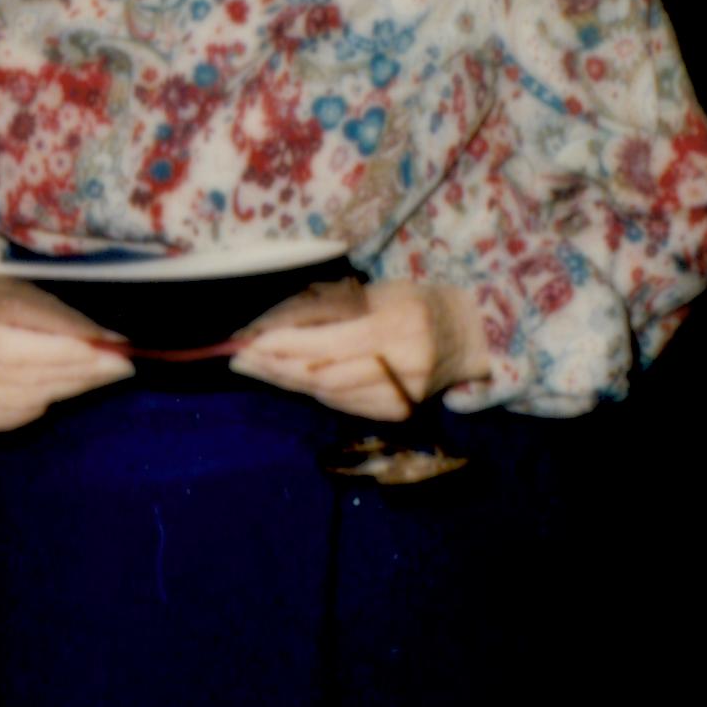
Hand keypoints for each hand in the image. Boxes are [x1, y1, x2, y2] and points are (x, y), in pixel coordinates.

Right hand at [0, 275, 135, 433]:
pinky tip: (64, 385)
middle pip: (28, 376)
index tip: (110, 348)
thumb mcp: (13, 292)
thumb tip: (105, 339)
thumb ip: (53, 317)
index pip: (17, 346)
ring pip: (31, 398)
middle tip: (123, 364)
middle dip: (82, 370)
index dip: (65, 349)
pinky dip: (49, 400)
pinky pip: (22, 413)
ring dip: (74, 386)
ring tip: (106, 374)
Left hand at [231, 277, 490, 420]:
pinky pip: (343, 405)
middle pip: (321, 375)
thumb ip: (327, 310)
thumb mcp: (375, 293)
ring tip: (254, 367)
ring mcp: (403, 396)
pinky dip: (313, 391)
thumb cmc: (416, 304)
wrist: (469, 336)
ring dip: (286, 381)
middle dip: (274, 367)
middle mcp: (403, 366)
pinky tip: (290, 379)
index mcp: (397, 326)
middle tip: (238, 358)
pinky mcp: (399, 413)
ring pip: (328, 393)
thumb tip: (269, 325)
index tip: (247, 341)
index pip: (326, 344)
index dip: (282, 346)